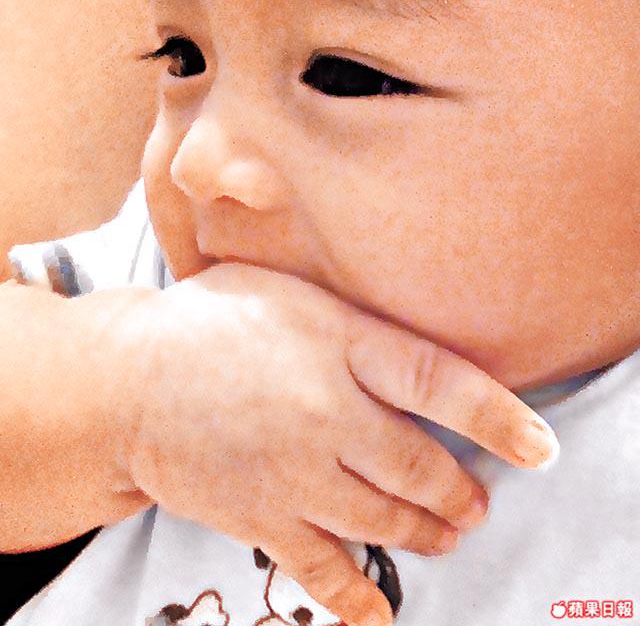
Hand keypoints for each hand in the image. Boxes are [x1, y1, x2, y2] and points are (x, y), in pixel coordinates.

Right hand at [114, 263, 556, 625]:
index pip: (439, 383)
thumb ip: (348, 316)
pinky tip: (381, 607)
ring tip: (447, 534)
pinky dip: (358, 594)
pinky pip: (324, 567)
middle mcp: (325, 412)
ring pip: (385, 519)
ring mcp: (295, 472)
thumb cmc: (209, 322)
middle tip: (475, 503)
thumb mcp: (288, 291)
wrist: (126, 381)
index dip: (498, 418)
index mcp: (337, 344)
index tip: (538, 447)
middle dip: (459, 493)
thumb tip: (404, 336)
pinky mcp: (262, 517)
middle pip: (420, 467)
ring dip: (426, 533)